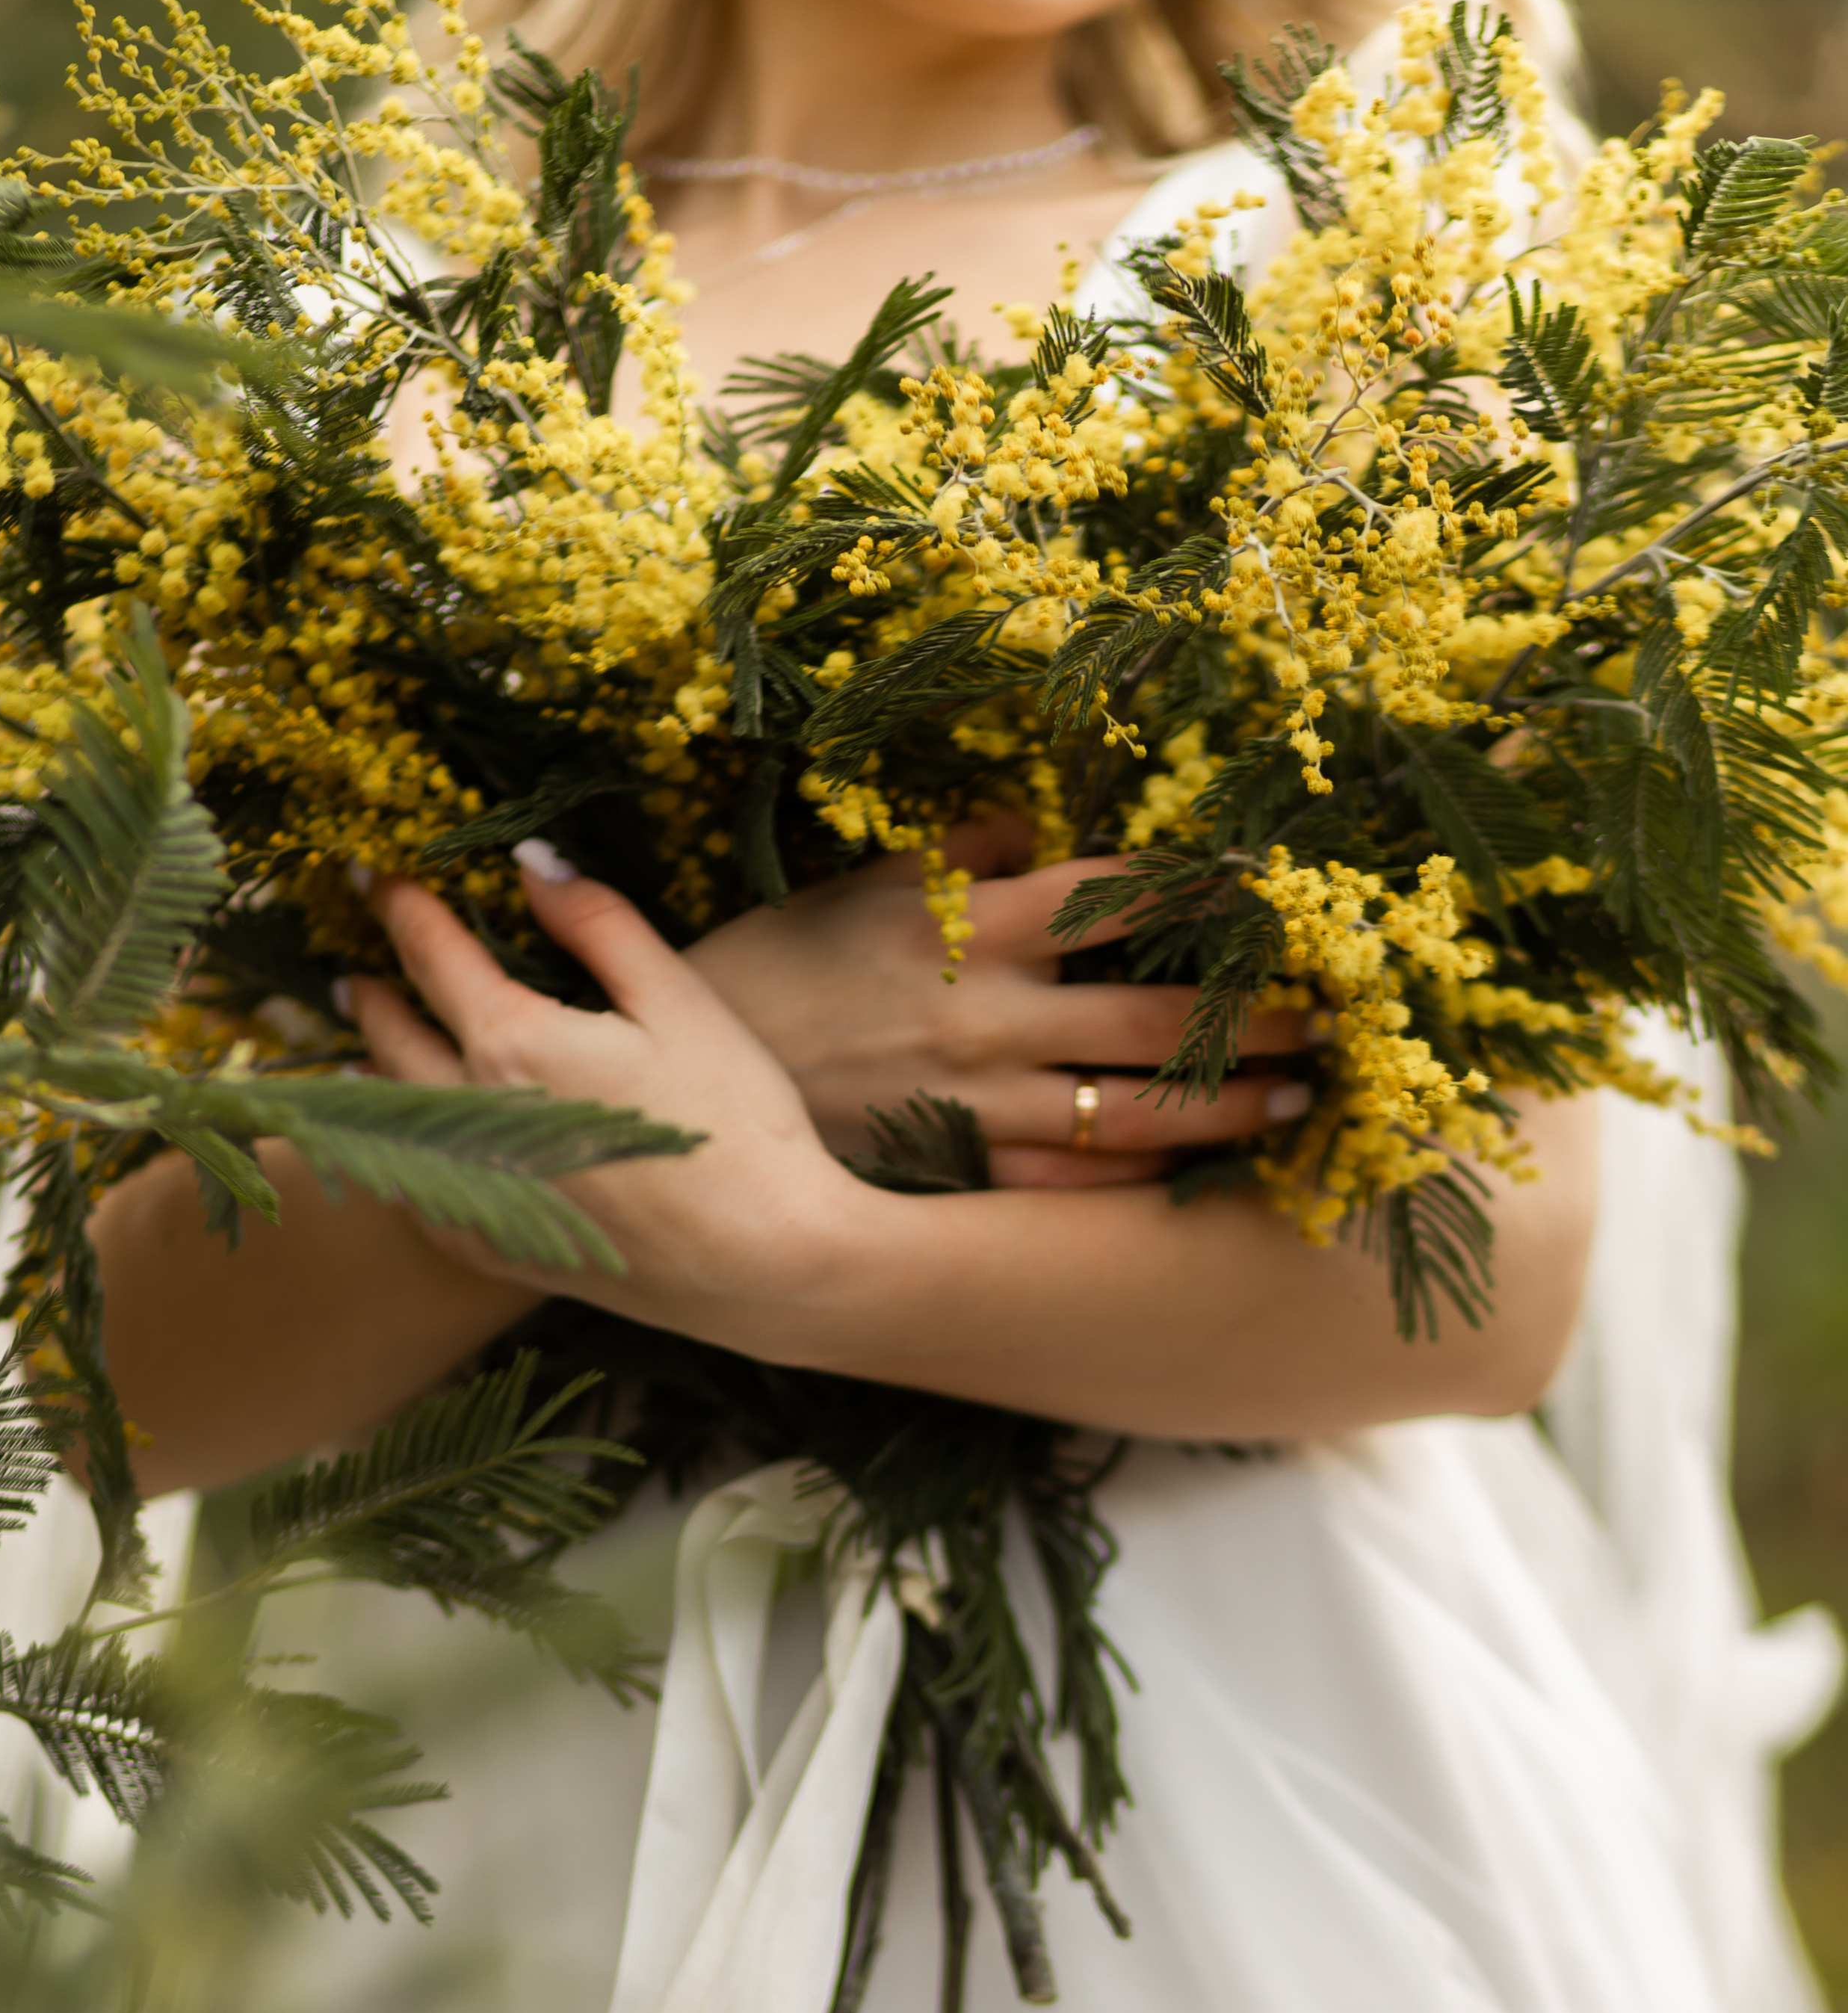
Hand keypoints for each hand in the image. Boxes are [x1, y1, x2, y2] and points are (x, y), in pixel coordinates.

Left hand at [346, 861, 861, 1316]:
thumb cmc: (736, 1123)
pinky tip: (394, 1140)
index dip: (400, 907)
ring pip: (392, 1114)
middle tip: (350, 966)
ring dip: (369, 1066)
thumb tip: (530, 862)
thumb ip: (599, 924)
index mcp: (515, 1042)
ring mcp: (477, 1188)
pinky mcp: (495, 1248)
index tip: (368, 876)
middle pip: (395, 1037)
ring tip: (357, 1039)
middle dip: (372, 992)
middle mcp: (474, 1116)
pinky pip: (411, 1191)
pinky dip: (391, 1150)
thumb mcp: (679, 1000)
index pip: (434, 954)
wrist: (763, 1261)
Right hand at [686, 814, 1310, 1187]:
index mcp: (970, 927)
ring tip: (1296, 1100)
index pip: (1117, 897)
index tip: (1273, 888)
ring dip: (1229, 1107)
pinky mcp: (961, 1168)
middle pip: (1156, 1017)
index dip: (1205, 890)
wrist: (687, 1084)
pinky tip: (1199, 1168)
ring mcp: (979, 1102)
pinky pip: (1076, 1179)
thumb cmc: (776, 971)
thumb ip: (951, 861)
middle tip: (1324, 1016)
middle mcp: (989, 1015)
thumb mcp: (856, 890)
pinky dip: (1145, 1174)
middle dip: (1253, 1018)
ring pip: (1136, 1111)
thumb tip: (1025, 833)